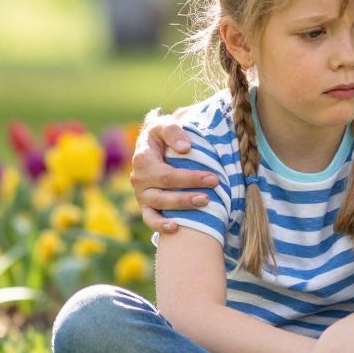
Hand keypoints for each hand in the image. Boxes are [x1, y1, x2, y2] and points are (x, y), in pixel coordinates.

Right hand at [130, 112, 219, 234]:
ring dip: (182, 207)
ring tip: (205, 204)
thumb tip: (186, 149)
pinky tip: (176, 228)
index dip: (191, 178)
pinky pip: (149, 219)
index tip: (214, 178)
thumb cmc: (162, 134)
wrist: (152, 143)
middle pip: (165, 191)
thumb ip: (173, 131)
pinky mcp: (145, 205)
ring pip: (159, 206)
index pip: (168, 174)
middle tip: (213, 193)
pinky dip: (160, 226)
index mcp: (142, 159)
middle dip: (190, 194)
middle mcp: (139, 179)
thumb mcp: (164, 124)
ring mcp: (141, 194)